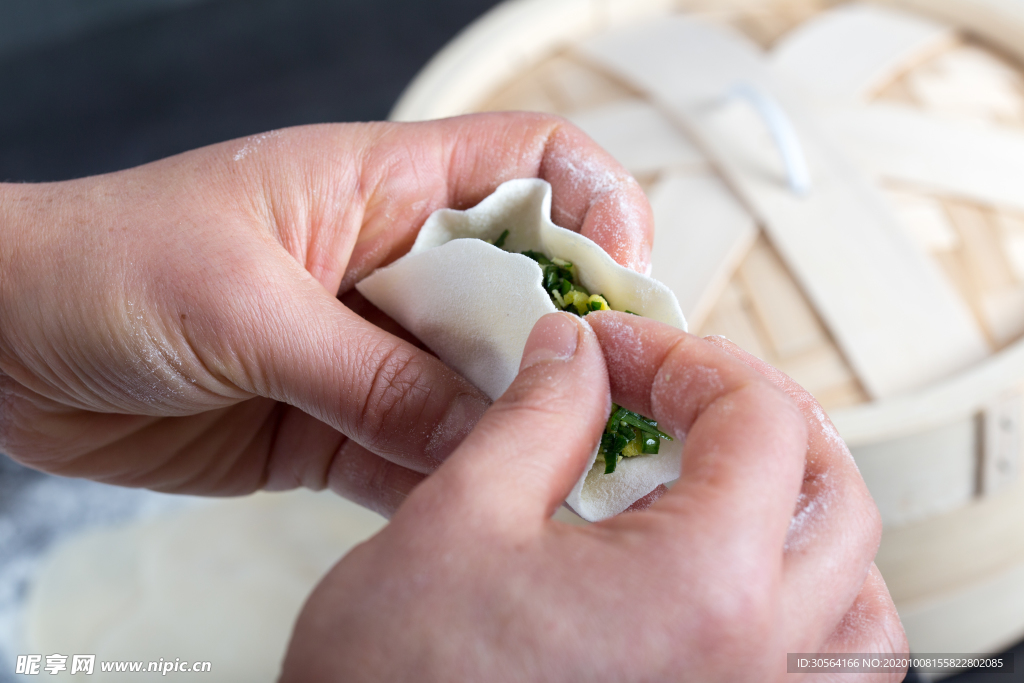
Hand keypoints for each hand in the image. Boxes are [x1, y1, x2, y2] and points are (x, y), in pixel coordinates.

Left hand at [0, 114, 652, 509]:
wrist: (4, 343)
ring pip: (479, 385)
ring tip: (553, 483)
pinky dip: (449, 484)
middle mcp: (392, 264)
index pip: (533, 166)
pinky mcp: (338, 419)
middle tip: (601, 415)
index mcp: (382, 187)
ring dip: (515, 431)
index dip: (597, 210)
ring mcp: (371, 347)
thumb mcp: (247, 310)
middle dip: (570, 351)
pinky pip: (418, 453)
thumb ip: (373, 377)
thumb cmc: (104, 265)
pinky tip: (473, 516)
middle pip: (526, 293)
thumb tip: (483, 430)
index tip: (622, 284)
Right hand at [281, 312, 906, 681]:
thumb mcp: (459, 519)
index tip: (618, 353)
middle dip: (756, 417)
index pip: (762, 423)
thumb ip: (539, 417)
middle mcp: (758, 666)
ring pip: (857, 598)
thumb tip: (574, 356)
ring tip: (727, 476)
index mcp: (704, 589)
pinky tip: (732, 582)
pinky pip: (821, 673)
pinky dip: (803, 608)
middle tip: (676, 393)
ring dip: (805, 515)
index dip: (684, 360)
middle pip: (834, 496)